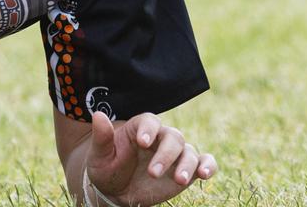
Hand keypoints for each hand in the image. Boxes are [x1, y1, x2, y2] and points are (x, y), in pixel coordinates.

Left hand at [84, 111, 216, 205]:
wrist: (116, 190)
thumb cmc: (106, 168)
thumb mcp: (99, 155)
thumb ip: (101, 137)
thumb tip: (97, 115)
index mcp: (140, 129)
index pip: (149, 121)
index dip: (148, 129)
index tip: (142, 142)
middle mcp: (160, 138)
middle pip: (172, 137)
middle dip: (165, 155)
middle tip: (152, 173)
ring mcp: (175, 153)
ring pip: (188, 151)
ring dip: (187, 165)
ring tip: (179, 180)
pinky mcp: (187, 169)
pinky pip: (204, 162)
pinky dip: (208, 165)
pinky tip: (205, 174)